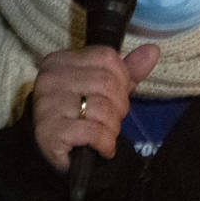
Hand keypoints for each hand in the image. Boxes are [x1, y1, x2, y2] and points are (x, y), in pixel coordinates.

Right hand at [32, 44, 159, 170]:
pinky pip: (93, 132)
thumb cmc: (80, 115)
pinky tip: (101, 147)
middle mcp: (51, 78)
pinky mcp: (49, 131)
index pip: (107, 58)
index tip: (114, 98)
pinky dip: (105, 142)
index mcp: (62, 61)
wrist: (52, 150)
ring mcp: (47, 104)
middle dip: (118, 107)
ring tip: (102, 134)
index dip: (122, 81)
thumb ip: (128, 70)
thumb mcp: (105, 89)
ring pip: (102, 108)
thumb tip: (152, 50)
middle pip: (106, 83)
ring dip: (112, 127)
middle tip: (109, 120)